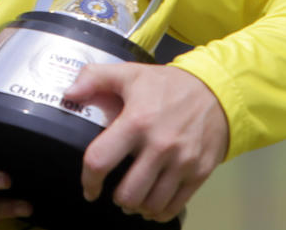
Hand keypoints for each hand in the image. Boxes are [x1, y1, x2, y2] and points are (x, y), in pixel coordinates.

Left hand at [64, 63, 227, 222]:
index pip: (101, 160)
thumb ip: (93, 78)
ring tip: (133, 197)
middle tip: (115, 192)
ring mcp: (181, 162)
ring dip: (137, 206)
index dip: (89, 180)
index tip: (90, 188)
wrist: (217, 91)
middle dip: (116, 198)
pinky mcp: (199, 172)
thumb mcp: (129, 73)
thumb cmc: (168, 86)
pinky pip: (174, 206)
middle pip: (128, 193)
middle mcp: (159, 145)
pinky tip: (152, 203)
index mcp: (136, 121)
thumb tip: (69, 94)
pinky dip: (159, 211)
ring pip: (151, 204)